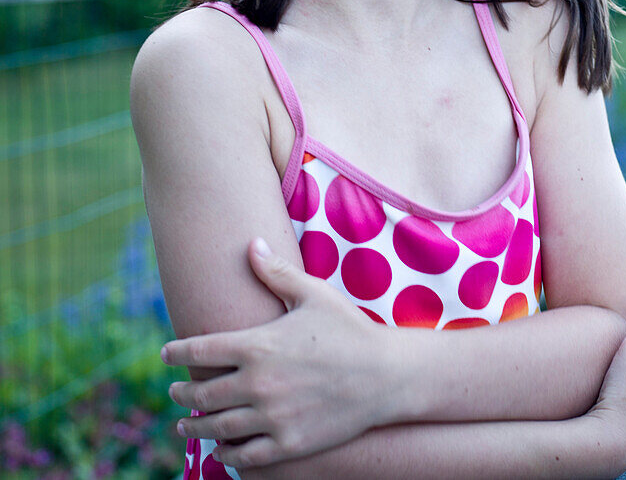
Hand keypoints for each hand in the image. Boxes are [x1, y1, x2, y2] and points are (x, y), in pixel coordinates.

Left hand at [162, 239, 396, 470]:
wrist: (386, 375)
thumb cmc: (349, 328)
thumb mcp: (313, 294)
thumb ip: (276, 273)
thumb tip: (250, 244)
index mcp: (258, 344)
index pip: (201, 349)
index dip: (177, 352)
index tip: (165, 354)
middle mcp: (258, 383)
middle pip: (203, 392)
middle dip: (183, 392)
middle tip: (174, 391)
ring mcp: (272, 417)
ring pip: (217, 427)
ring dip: (195, 426)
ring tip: (184, 426)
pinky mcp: (288, 444)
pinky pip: (245, 455)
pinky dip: (226, 454)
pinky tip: (220, 450)